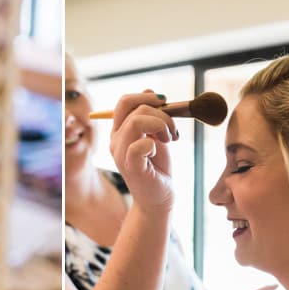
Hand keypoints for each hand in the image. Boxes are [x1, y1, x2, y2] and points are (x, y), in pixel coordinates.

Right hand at [109, 91, 177, 214]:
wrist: (159, 196)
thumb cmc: (157, 167)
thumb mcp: (156, 135)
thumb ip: (151, 115)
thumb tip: (151, 93)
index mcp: (120, 131)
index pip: (124, 102)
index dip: (146, 97)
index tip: (165, 103)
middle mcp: (116, 140)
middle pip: (134, 109)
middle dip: (161, 113)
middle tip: (172, 130)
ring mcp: (121, 154)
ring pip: (137, 122)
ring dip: (162, 125)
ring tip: (170, 138)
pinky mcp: (131, 167)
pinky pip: (140, 146)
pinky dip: (155, 144)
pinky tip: (159, 151)